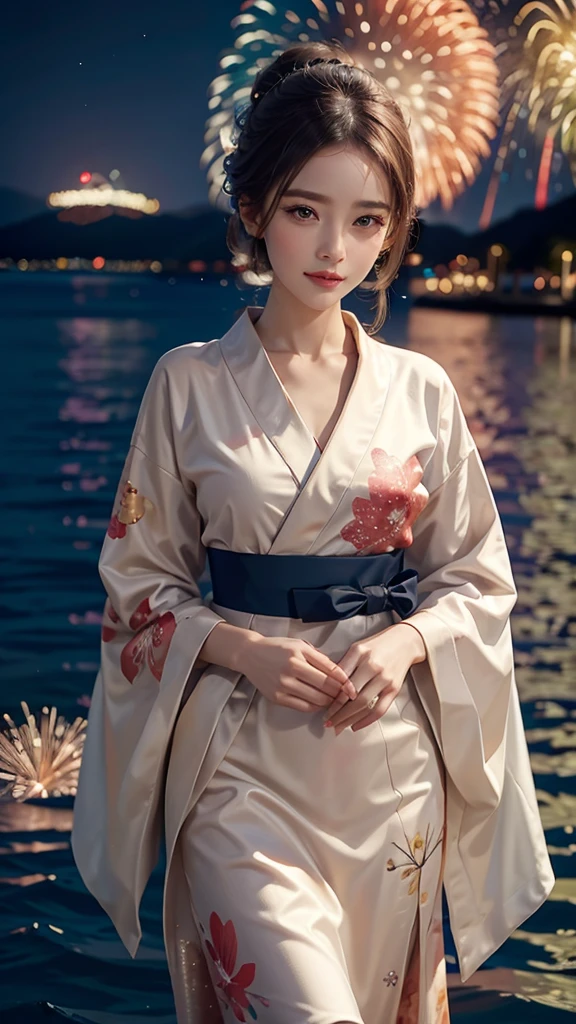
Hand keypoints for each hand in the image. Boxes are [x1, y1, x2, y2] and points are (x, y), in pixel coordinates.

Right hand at [240, 634, 356, 711]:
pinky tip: (320, 704)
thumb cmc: (277, 648)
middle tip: (347, 696)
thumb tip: (339, 673)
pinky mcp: (277, 697)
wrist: (250, 655)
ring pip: (316, 699)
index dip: (345, 681)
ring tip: (335, 701)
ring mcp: (284, 684)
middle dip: (339, 693)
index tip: (352, 687)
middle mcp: (292, 668)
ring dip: (329, 702)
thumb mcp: (299, 645)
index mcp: (299, 654)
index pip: (330, 670)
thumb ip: (319, 658)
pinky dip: (315, 707)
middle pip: (325, 686)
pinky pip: (303, 706)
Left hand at [322, 623, 425, 734]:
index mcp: (360, 654)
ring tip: (338, 727)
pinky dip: (366, 721)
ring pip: (364, 705)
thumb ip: (344, 665)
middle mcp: (373, 667)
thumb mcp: (357, 648)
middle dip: (337, 712)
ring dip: (349, 719)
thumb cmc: (377, 645)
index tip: (323, 708)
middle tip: (328, 722)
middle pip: (352, 696)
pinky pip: (380, 709)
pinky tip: (355, 726)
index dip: (331, 697)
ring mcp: (385, 679)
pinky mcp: (394, 689)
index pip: (342, 680)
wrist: (405, 641)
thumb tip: (328, 685)